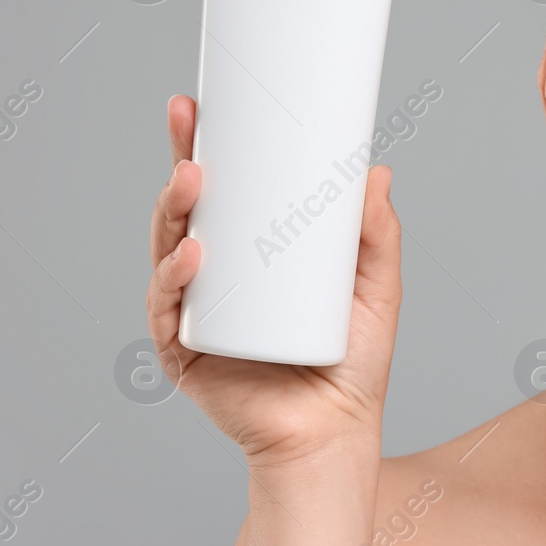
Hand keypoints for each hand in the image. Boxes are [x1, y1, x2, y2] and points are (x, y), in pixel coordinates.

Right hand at [145, 94, 401, 466]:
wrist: (335, 437)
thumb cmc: (353, 367)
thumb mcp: (375, 290)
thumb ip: (378, 236)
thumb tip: (377, 171)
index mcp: (250, 256)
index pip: (221, 192)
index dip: (205, 148)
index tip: (201, 107)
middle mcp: (214, 278)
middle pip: (185, 211)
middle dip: (181, 163)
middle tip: (188, 125)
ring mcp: (194, 313)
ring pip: (167, 250)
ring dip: (172, 211)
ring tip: (194, 182)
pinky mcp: (183, 352)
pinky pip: (168, 310)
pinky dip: (173, 279)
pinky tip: (191, 256)